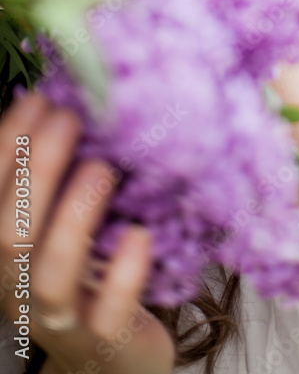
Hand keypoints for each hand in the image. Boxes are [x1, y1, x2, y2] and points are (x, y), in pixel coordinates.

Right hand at [0, 91, 174, 373]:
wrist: (116, 352)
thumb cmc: (89, 268)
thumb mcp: (63, 217)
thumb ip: (61, 171)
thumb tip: (68, 97)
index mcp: (5, 247)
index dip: (8, 145)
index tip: (40, 99)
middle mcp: (20, 283)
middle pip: (10, 231)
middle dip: (36, 170)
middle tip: (70, 120)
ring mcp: (61, 315)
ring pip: (52, 272)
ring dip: (74, 215)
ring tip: (102, 169)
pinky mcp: (106, 337)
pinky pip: (108, 312)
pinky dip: (123, 274)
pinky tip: (139, 236)